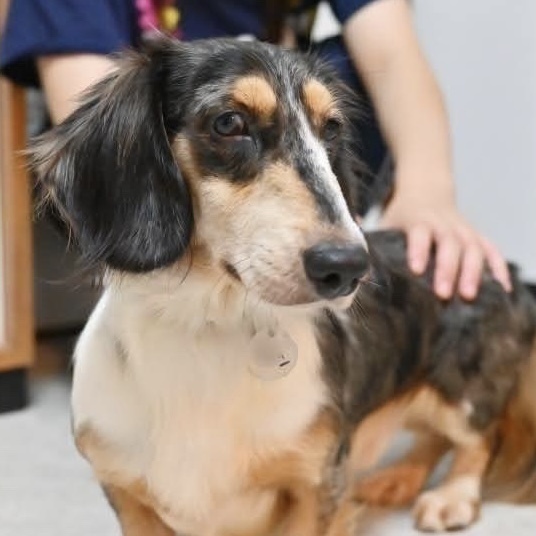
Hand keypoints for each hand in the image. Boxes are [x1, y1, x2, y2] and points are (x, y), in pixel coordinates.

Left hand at [380, 185, 510, 299]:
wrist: (427, 189)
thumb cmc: (402, 214)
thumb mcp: (384, 220)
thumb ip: (369, 237)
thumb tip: (343, 253)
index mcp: (417, 221)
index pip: (419, 234)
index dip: (419, 250)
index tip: (416, 270)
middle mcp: (443, 224)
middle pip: (449, 244)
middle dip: (448, 269)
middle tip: (445, 294)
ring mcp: (463, 229)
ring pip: (473, 248)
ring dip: (474, 271)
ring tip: (470, 295)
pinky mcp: (476, 235)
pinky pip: (491, 250)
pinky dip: (498, 267)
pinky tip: (502, 288)